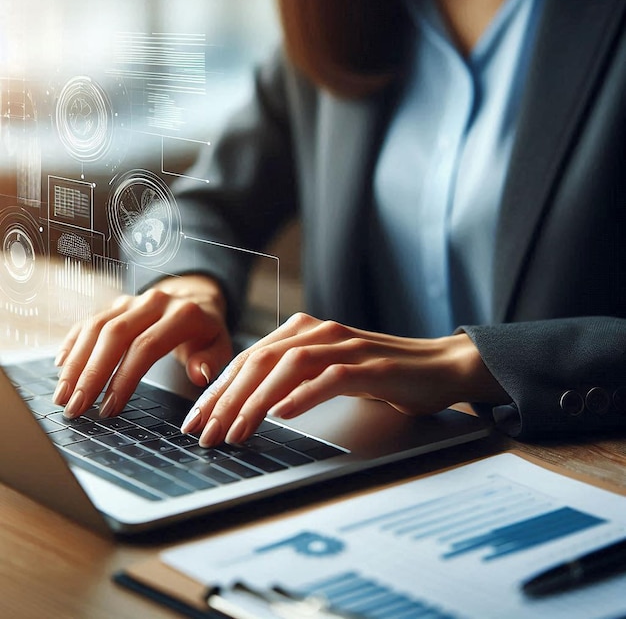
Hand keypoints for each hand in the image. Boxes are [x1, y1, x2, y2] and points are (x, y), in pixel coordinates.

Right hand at [53, 275, 231, 418]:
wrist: (196, 299)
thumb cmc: (206, 331)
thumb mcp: (220, 346)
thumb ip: (210, 360)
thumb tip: (199, 375)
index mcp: (182, 314)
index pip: (146, 346)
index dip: (125, 378)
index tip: (110, 408)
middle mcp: (154, 302)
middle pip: (114, 335)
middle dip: (92, 374)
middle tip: (77, 407)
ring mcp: (132, 301)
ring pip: (96, 327)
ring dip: (76, 363)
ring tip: (63, 396)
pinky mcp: (116, 304)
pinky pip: (88, 321)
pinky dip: (73, 343)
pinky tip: (61, 366)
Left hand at [181, 312, 508, 446]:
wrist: (437, 367)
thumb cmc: (379, 374)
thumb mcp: (328, 372)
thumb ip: (292, 378)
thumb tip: (249, 405)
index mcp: (304, 330)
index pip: (249, 359)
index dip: (218, 389)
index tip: (196, 419)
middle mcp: (319, 332)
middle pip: (261, 360)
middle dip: (227, 398)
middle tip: (204, 432)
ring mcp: (345, 346)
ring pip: (289, 366)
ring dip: (257, 400)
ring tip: (235, 431)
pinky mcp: (370, 366)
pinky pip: (330, 377)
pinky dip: (303, 394)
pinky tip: (283, 413)